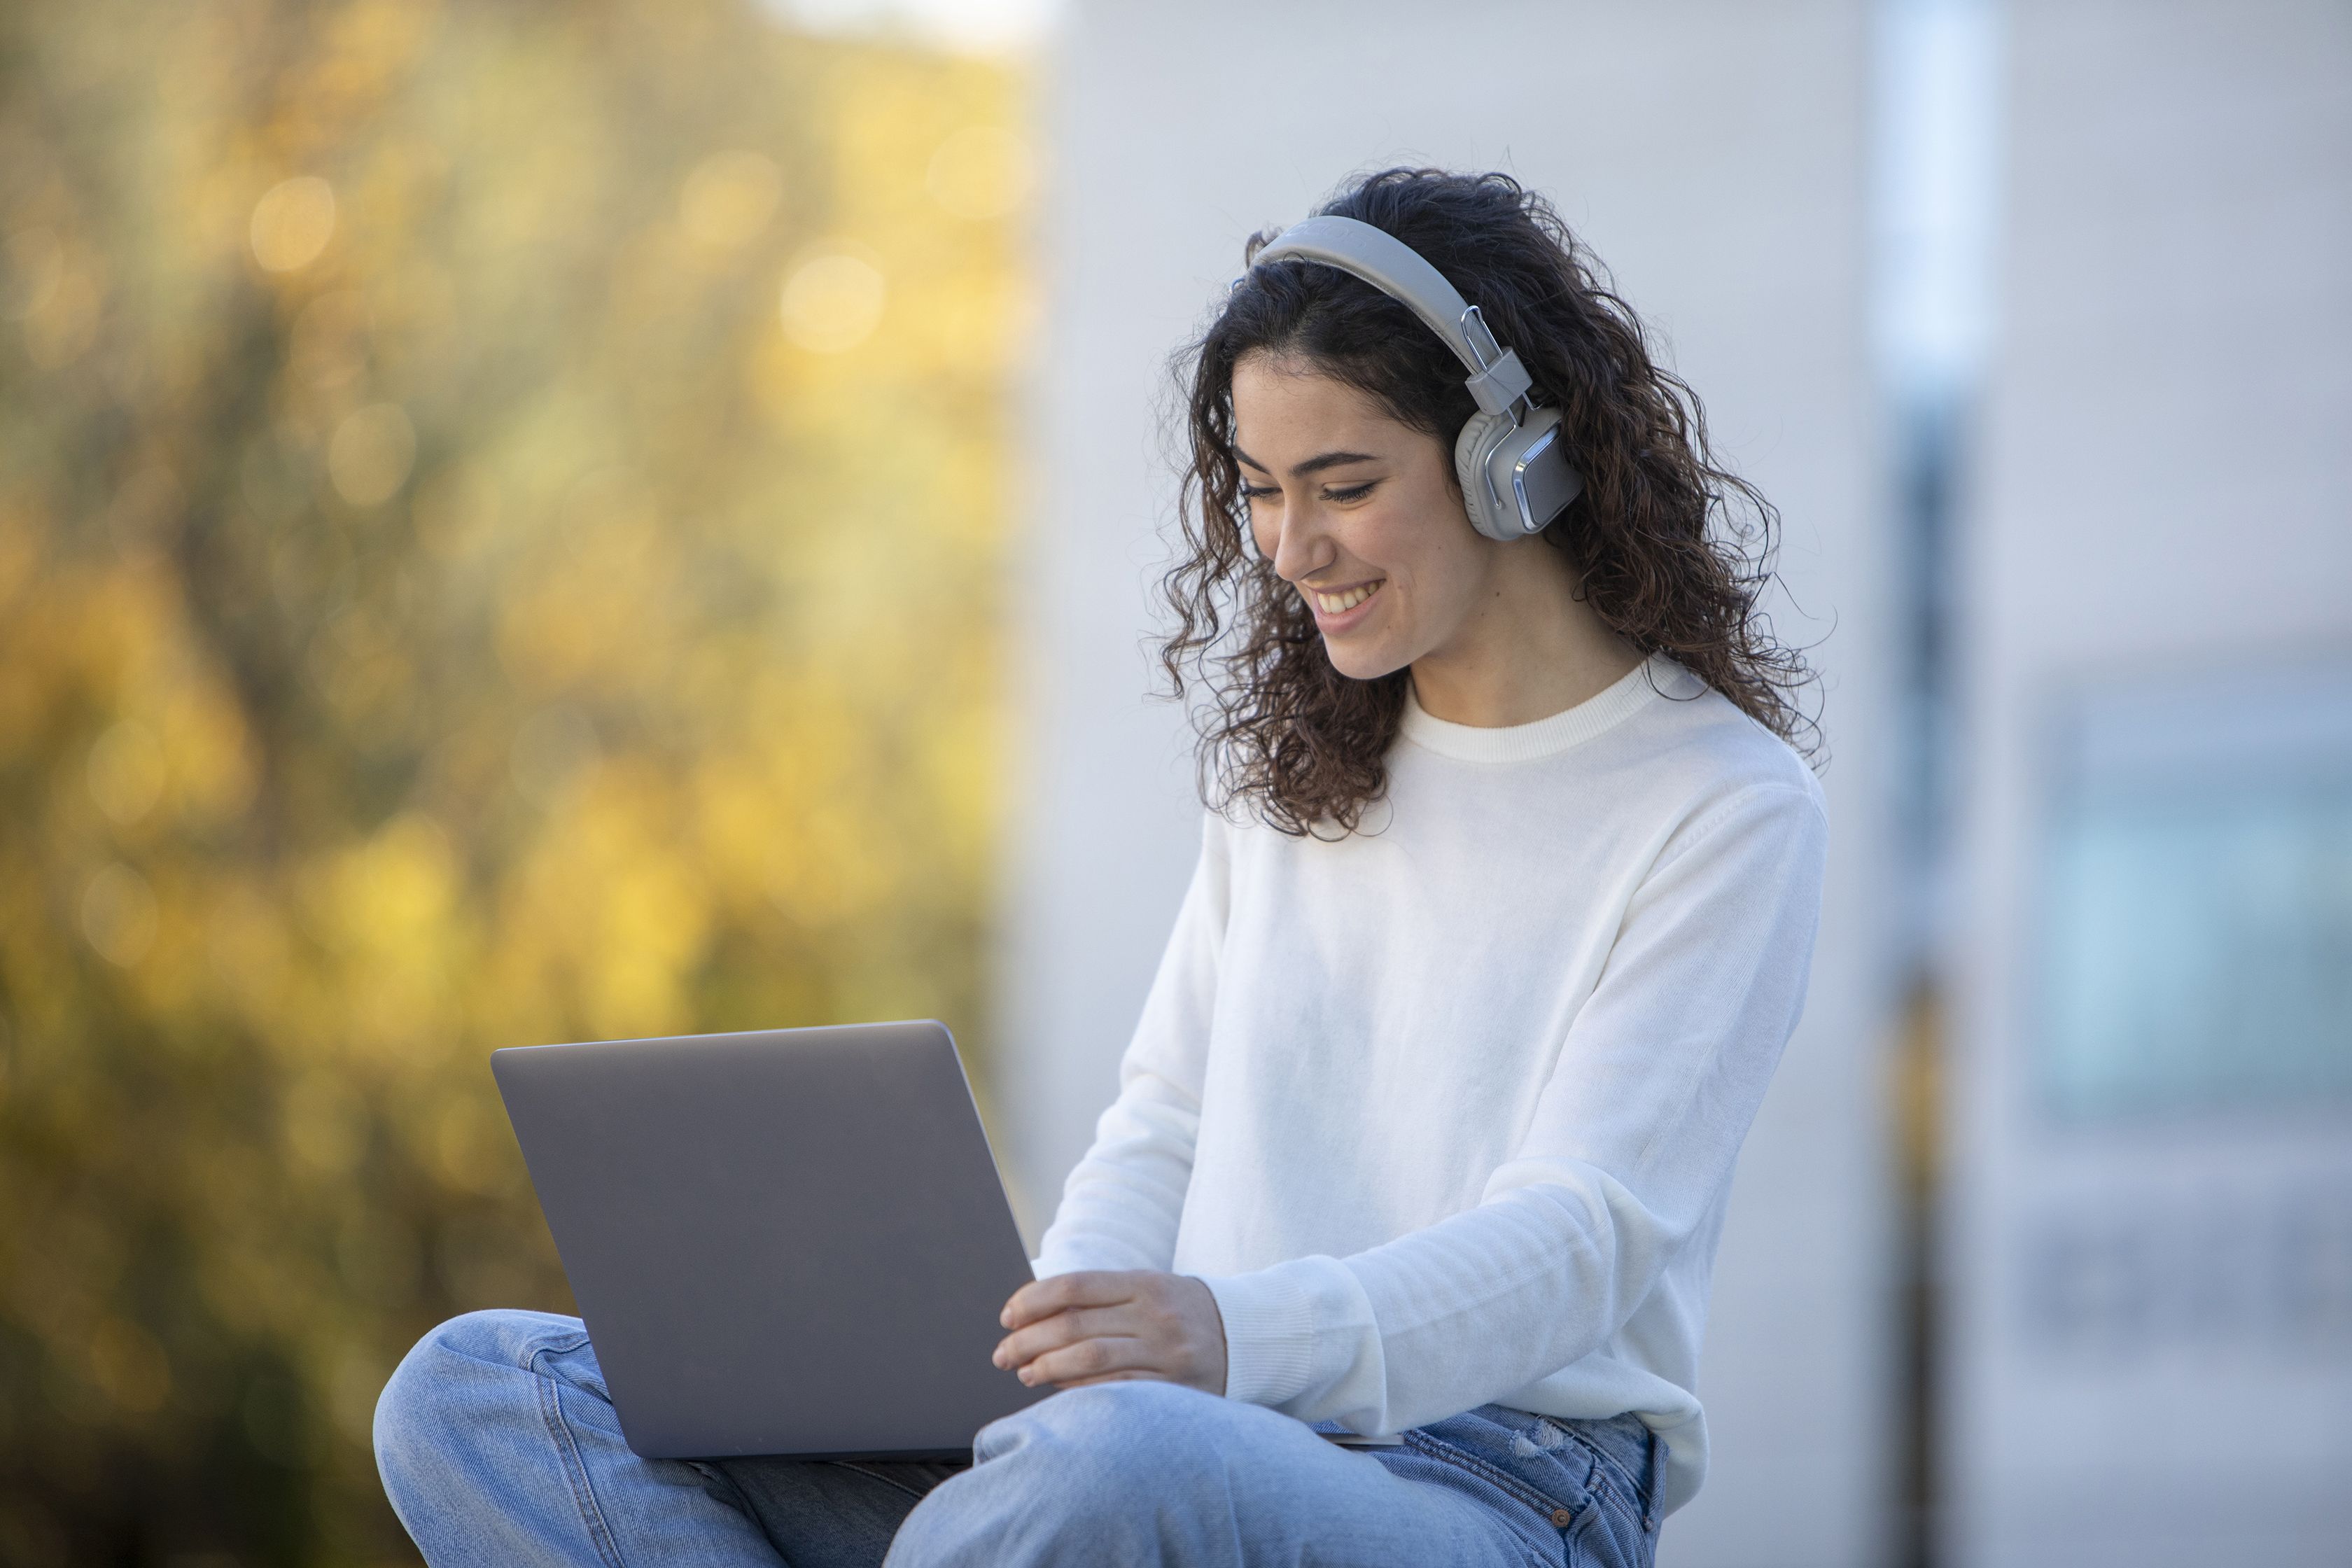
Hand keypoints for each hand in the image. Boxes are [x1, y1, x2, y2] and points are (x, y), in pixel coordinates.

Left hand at [992, 1270, 1228, 1395]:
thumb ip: (1099, 1299)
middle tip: (1002, 1354)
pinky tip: (1058, 1390)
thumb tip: (1031, 1317)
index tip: (1007, 1316)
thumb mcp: (1147, 1289)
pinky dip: (1078, 1390)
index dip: (1032, 1301)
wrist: (1246, 1336)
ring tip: (1024, 1372)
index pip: (1075, 1286)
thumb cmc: (1179, 1311)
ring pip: (1090, 1360)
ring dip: (1046, 1368)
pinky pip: (1115, 1390)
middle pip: (1075, 1326)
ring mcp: (1167, 1353)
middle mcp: (1156, 1315)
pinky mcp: (1175, 1388)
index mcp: (1145, 1283)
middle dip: (1028, 1341)